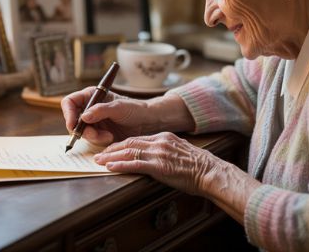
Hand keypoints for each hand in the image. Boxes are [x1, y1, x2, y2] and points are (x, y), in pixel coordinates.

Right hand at [61, 86, 150, 146]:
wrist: (147, 122)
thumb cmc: (134, 109)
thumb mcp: (118, 107)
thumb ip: (100, 111)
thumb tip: (84, 117)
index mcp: (91, 96)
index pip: (70, 102)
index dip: (68, 113)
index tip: (73, 125)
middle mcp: (88, 108)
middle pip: (73, 120)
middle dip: (82, 130)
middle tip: (94, 135)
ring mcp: (92, 122)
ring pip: (81, 132)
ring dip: (93, 136)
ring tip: (108, 136)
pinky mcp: (98, 133)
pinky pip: (90, 139)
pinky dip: (98, 140)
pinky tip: (110, 138)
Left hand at [94, 132, 220, 195]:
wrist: (210, 171)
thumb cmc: (197, 166)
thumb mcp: (179, 151)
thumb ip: (164, 150)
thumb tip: (152, 156)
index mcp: (163, 137)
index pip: (136, 139)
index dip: (120, 144)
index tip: (110, 149)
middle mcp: (158, 142)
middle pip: (129, 143)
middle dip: (111, 149)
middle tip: (98, 154)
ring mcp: (158, 153)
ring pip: (129, 152)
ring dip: (111, 157)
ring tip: (99, 161)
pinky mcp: (160, 166)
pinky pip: (136, 164)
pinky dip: (121, 165)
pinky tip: (110, 167)